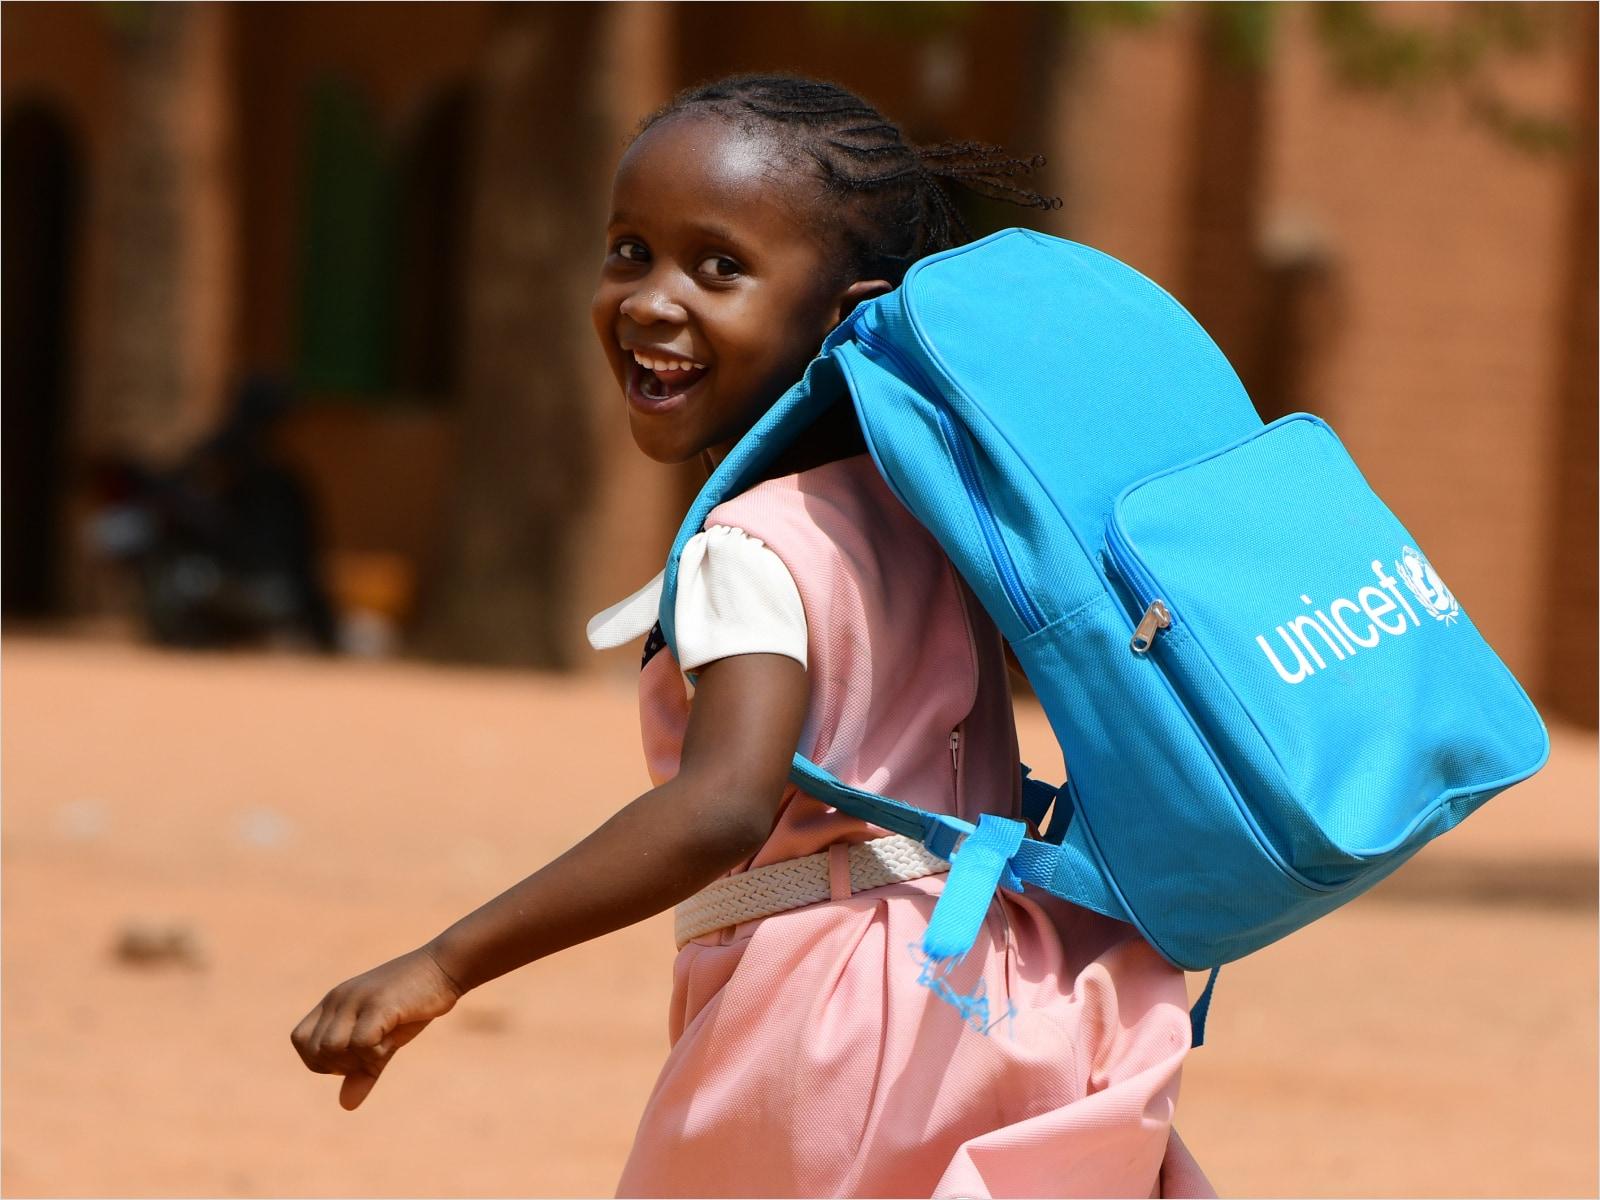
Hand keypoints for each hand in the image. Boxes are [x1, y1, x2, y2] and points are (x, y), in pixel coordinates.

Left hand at [291, 946, 462, 1109]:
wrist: (444, 967)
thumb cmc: (413, 1004)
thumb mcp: (383, 1041)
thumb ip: (363, 1070)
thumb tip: (345, 1105)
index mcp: (334, 1002)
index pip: (300, 1040)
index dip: (320, 1060)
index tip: (351, 1058)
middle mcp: (339, 999)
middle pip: (314, 1050)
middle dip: (339, 1065)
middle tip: (370, 1055)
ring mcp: (356, 1000)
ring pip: (331, 1048)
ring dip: (357, 1059)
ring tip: (382, 1046)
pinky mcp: (378, 1004)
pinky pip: (360, 1043)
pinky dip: (374, 1053)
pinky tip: (392, 1040)